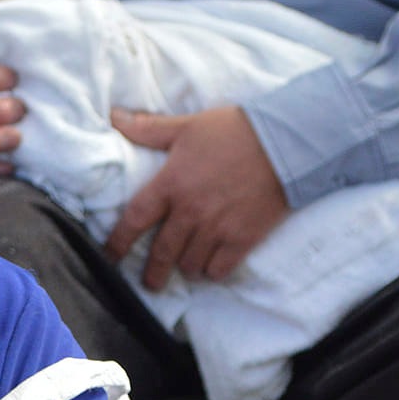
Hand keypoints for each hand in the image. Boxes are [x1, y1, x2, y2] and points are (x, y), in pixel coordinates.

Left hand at [104, 105, 289, 290]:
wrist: (288, 143)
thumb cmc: (235, 131)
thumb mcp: (187, 126)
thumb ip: (149, 128)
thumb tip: (114, 117)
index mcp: (171, 184)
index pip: (135, 220)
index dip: (118, 241)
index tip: (111, 256)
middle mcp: (190, 211)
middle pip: (162, 253)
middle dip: (153, 273)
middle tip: (150, 282)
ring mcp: (217, 228)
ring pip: (190, 264)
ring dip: (185, 267)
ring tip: (186, 266)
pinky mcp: (243, 238)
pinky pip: (219, 268)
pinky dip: (213, 271)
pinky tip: (213, 265)